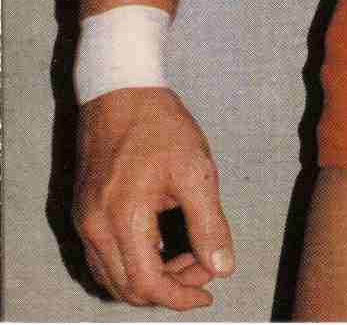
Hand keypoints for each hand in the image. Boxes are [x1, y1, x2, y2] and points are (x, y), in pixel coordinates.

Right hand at [74, 87, 235, 309]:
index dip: (180, 297)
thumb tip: (223, 268)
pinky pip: (103, 258)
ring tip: (188, 253)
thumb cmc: (161, 125)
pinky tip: (162, 245)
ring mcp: (84, 221)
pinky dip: (131, 263)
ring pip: (113, 277)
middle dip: (170, 287)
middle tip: (204, 265)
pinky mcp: (82, 212)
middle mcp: (94, 228)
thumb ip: (209, 223)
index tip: (209, 292)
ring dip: (151, 277)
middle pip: (128, 288)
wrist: (120, 90)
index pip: (148, 284)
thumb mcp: (195, 170)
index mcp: (122, 219)